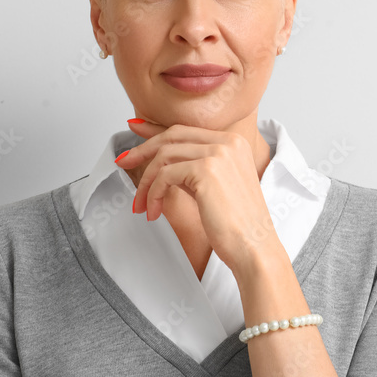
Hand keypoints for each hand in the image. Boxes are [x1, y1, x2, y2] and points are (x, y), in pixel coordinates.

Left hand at [116, 118, 280, 275]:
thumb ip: (193, 167)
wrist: (254, 247)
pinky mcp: (206, 170)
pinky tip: (154, 212)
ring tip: (143, 205)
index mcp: (234, 143)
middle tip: (123, 161)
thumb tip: (162, 159)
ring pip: (165, 156)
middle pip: (173, 136)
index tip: (135, 131)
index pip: (186, 129)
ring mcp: (219, 153)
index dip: (156, 131)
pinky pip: (165, 175)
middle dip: (143, 149)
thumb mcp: (215, 186)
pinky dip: (153, 194)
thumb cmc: (237, 225)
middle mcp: (228, 142)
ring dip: (147, 183)